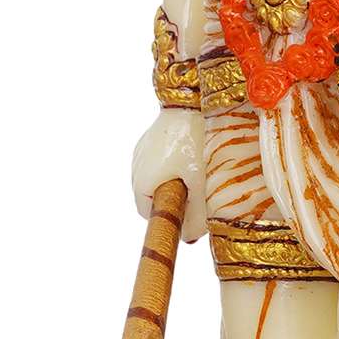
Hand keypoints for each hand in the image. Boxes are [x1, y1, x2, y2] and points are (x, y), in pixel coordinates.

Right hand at [130, 109, 206, 240]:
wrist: (195, 99)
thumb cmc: (197, 144)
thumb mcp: (203, 187)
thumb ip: (195, 219)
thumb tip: (187, 238)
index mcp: (142, 182)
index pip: (148, 214)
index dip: (168, 218)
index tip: (188, 213)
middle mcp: (136, 166)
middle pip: (152, 195)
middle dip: (173, 198)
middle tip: (199, 194)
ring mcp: (142, 148)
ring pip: (156, 175)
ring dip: (174, 179)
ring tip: (199, 170)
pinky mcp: (152, 134)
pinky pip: (160, 158)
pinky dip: (174, 162)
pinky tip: (193, 153)